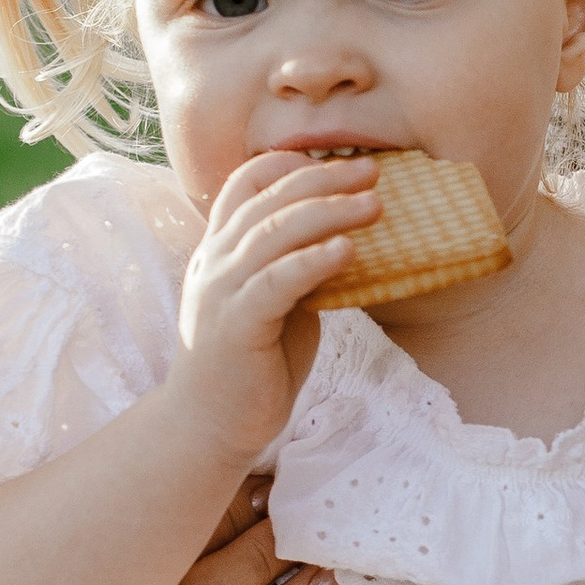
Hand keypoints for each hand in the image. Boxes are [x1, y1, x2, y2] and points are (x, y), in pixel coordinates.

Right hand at [171, 153, 384, 459]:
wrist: (210, 426)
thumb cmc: (252, 365)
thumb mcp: (278, 304)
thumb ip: (298, 270)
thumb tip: (349, 242)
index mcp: (221, 250)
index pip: (244, 184)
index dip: (286, 163)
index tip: (332, 158)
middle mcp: (215, 262)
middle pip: (268, 200)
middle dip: (323, 179)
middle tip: (371, 169)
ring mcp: (222, 291)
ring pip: (274, 234)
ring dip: (328, 212)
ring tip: (374, 204)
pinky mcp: (237, 325)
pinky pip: (277, 281)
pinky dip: (314, 260)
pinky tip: (347, 249)